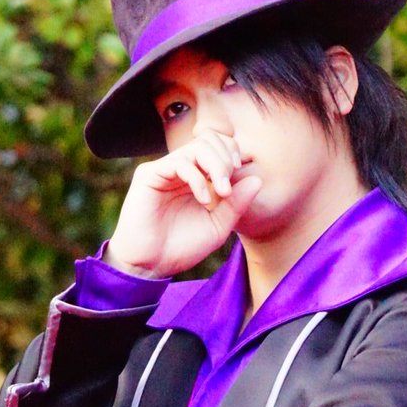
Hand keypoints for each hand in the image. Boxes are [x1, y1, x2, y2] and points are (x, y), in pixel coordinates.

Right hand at [106, 129, 261, 277]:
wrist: (150, 266)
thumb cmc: (181, 248)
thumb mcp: (218, 227)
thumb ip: (236, 205)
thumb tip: (257, 179)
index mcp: (195, 176)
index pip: (218, 146)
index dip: (232, 154)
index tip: (240, 179)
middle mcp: (179, 169)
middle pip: (210, 140)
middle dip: (226, 160)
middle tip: (228, 190)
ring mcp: (164, 170)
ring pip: (197, 146)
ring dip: (217, 166)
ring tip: (221, 193)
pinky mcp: (149, 175)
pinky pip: (179, 162)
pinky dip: (197, 178)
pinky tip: (204, 199)